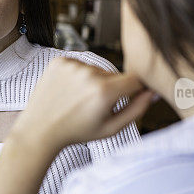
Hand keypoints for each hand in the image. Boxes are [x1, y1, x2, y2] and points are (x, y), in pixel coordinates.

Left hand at [13, 57, 154, 151]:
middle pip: (115, 74)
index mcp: (105, 92)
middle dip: (111, 88)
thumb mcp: (111, 128)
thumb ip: (137, 109)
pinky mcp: (60, 61)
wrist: (39, 130)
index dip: (135, 90)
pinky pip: (80, 64)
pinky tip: (69, 92)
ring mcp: (73, 65)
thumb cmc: (76, 132)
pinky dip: (78, 75)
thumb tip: (154, 92)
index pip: (136, 79)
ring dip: (94, 81)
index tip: (127, 98)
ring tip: (79, 100)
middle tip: (94, 106)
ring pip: (97, 69)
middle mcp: (89, 74)